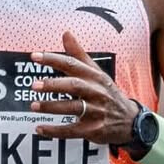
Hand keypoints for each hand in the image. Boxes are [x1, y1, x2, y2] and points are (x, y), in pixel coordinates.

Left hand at [29, 31, 139, 145]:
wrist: (130, 121)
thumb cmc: (107, 94)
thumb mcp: (97, 73)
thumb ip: (79, 55)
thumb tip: (65, 33)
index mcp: (95, 76)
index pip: (73, 64)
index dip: (53, 59)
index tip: (34, 56)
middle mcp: (96, 92)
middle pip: (74, 86)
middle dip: (54, 84)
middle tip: (34, 85)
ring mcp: (96, 112)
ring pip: (73, 108)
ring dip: (52, 107)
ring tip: (33, 105)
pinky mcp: (93, 130)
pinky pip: (71, 131)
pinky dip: (54, 131)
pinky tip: (39, 129)